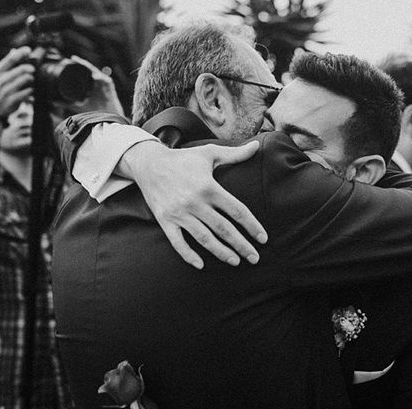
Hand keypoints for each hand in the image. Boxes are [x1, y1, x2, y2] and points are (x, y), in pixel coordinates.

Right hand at [0, 47, 33, 115]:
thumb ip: (7, 64)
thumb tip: (14, 50)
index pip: (10, 59)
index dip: (21, 53)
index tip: (29, 50)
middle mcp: (0, 80)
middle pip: (20, 69)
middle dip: (29, 68)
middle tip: (33, 69)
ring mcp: (6, 90)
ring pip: (24, 80)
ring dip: (31, 79)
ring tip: (30, 80)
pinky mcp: (12, 99)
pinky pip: (27, 92)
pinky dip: (31, 90)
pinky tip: (30, 90)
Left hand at [66, 56, 123, 115]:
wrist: (106, 117)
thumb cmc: (94, 110)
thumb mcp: (77, 106)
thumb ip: (66, 103)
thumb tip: (53, 102)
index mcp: (89, 83)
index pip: (81, 71)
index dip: (75, 66)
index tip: (65, 62)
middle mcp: (96, 80)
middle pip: (87, 69)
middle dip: (80, 63)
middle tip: (71, 59)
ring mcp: (103, 82)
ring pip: (95, 71)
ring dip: (88, 67)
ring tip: (81, 63)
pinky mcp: (109, 86)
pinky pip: (104, 79)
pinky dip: (99, 78)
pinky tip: (93, 77)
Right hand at [121, 140, 266, 268]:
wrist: (149, 163)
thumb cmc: (183, 158)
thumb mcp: (209, 153)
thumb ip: (235, 154)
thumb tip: (257, 146)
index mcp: (209, 187)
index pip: (236, 210)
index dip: (252, 225)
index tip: (263, 238)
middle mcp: (195, 202)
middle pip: (223, 228)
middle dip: (241, 245)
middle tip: (255, 258)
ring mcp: (179, 213)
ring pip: (204, 238)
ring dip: (221, 252)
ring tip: (235, 261)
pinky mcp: (165, 220)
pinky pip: (177, 242)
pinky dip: (188, 255)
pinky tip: (201, 265)